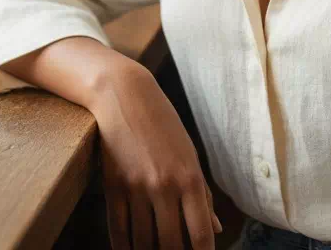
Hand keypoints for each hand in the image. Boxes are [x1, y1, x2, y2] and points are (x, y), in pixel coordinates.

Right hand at [88, 57, 221, 248]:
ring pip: (143, 243)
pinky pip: (118, 232)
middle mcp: (165, 186)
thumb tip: (216, 230)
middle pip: (171, 246)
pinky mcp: (113, 187)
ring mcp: (137, 188)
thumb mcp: (189, 154)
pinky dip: (123, 248)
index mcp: (190, 177)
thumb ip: (203, 194)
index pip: (201, 232)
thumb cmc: (164, 125)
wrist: (126, 96)